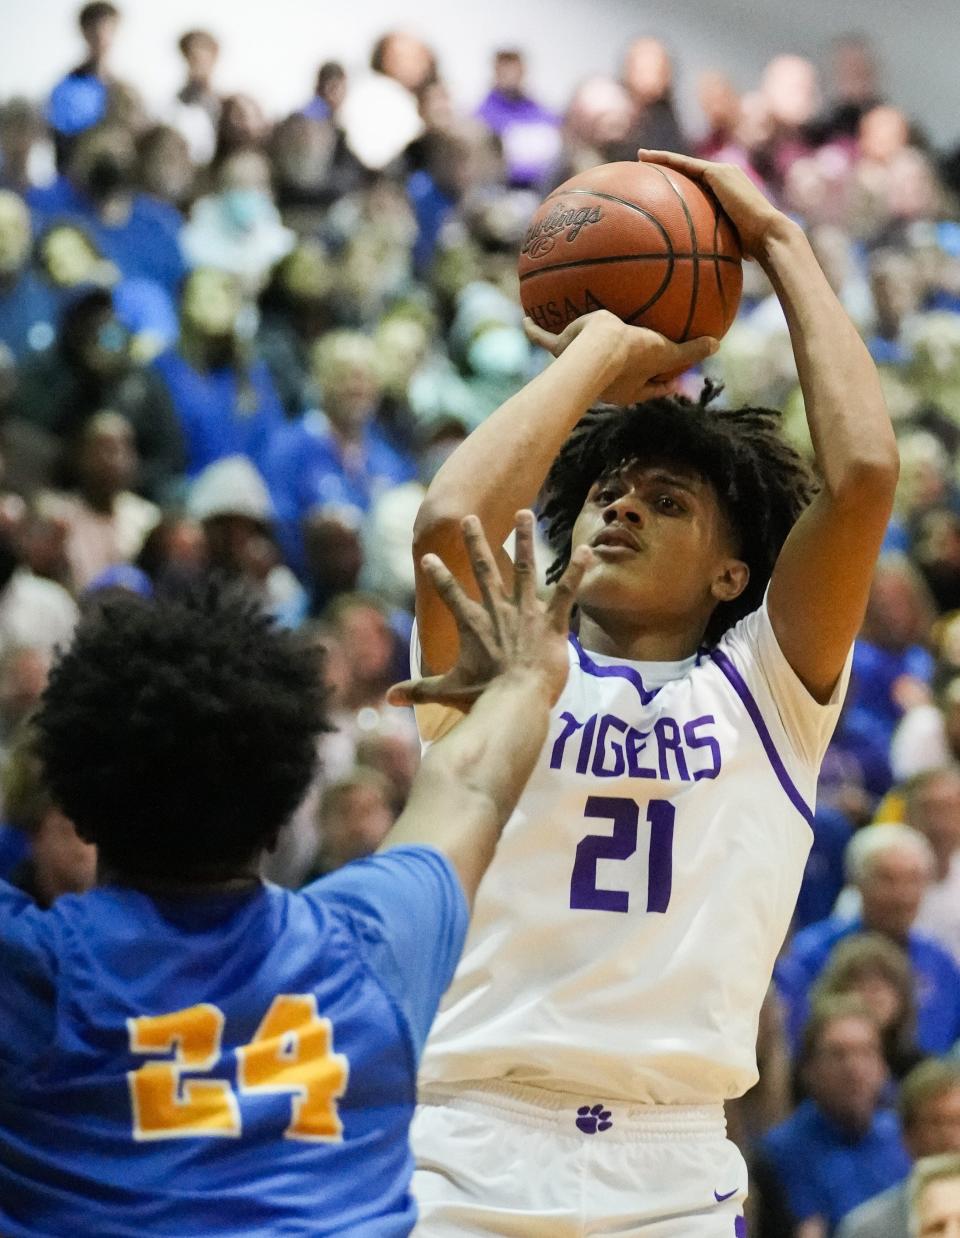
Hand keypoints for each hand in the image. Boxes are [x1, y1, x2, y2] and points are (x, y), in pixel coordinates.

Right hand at [388, 511, 591, 710]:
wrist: (516, 702)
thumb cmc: (483, 698)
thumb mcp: (448, 692)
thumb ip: (419, 690)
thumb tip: (388, 699)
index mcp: (473, 624)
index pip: (449, 593)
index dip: (438, 574)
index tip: (429, 555)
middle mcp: (498, 611)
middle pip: (484, 569)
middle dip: (476, 542)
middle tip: (469, 518)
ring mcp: (526, 613)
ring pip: (524, 568)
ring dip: (524, 540)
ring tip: (524, 513)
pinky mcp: (552, 622)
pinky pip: (566, 592)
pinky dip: (577, 572)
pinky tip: (586, 550)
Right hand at [524, 310, 716, 404]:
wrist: (596, 353)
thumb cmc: (631, 355)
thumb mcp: (665, 350)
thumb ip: (690, 350)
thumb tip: (718, 344)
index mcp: (630, 385)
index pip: (652, 388)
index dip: (663, 384)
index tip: (672, 379)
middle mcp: (604, 381)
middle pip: (614, 377)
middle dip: (618, 370)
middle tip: (626, 354)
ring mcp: (580, 365)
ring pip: (575, 359)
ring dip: (571, 350)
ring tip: (571, 335)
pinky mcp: (561, 351)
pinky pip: (544, 340)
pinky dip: (534, 331)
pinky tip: (525, 319)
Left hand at [637, 149, 787, 259]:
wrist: (767, 234)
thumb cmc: (751, 248)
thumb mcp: (726, 244)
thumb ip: (711, 243)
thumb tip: (696, 264)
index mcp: (727, 191)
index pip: (698, 183)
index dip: (680, 181)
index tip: (662, 182)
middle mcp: (725, 177)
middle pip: (689, 170)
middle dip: (667, 164)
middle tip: (644, 163)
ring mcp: (722, 172)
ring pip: (684, 163)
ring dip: (661, 158)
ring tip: (640, 156)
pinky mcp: (717, 173)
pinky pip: (684, 165)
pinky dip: (666, 160)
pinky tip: (647, 159)